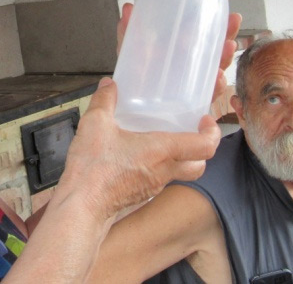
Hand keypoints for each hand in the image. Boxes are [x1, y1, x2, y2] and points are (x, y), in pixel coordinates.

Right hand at [60, 78, 220, 221]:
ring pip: (180, 174)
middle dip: (202, 150)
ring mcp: (153, 185)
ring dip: (180, 159)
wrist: (81, 206)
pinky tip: (140, 156)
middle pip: (199, 165)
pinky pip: (159, 180)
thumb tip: (109, 85)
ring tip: (164, 142)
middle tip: (192, 132)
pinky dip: (159, 168)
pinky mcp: (140, 193)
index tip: (205, 120)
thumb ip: (104, 101)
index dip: (212, 132)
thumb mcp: (95, 124)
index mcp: (161, 151)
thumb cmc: (93, 170)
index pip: (205, 146)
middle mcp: (163, 171)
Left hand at [116, 3, 241, 102]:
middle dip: (227, 32)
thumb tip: (128, 8)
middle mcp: (190, 64)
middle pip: (215, 46)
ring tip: (228, 46)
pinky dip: (215, 86)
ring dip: (225, 57)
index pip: (201, 28)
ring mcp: (196, 83)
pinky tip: (217, 78)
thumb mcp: (131, 55)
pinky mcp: (196, 104)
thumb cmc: (134, 83)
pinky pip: (209, 94)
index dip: (213, 14)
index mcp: (178, 49)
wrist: (133, 114)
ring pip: (218, 67)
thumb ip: (129, 34)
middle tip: (233, 20)